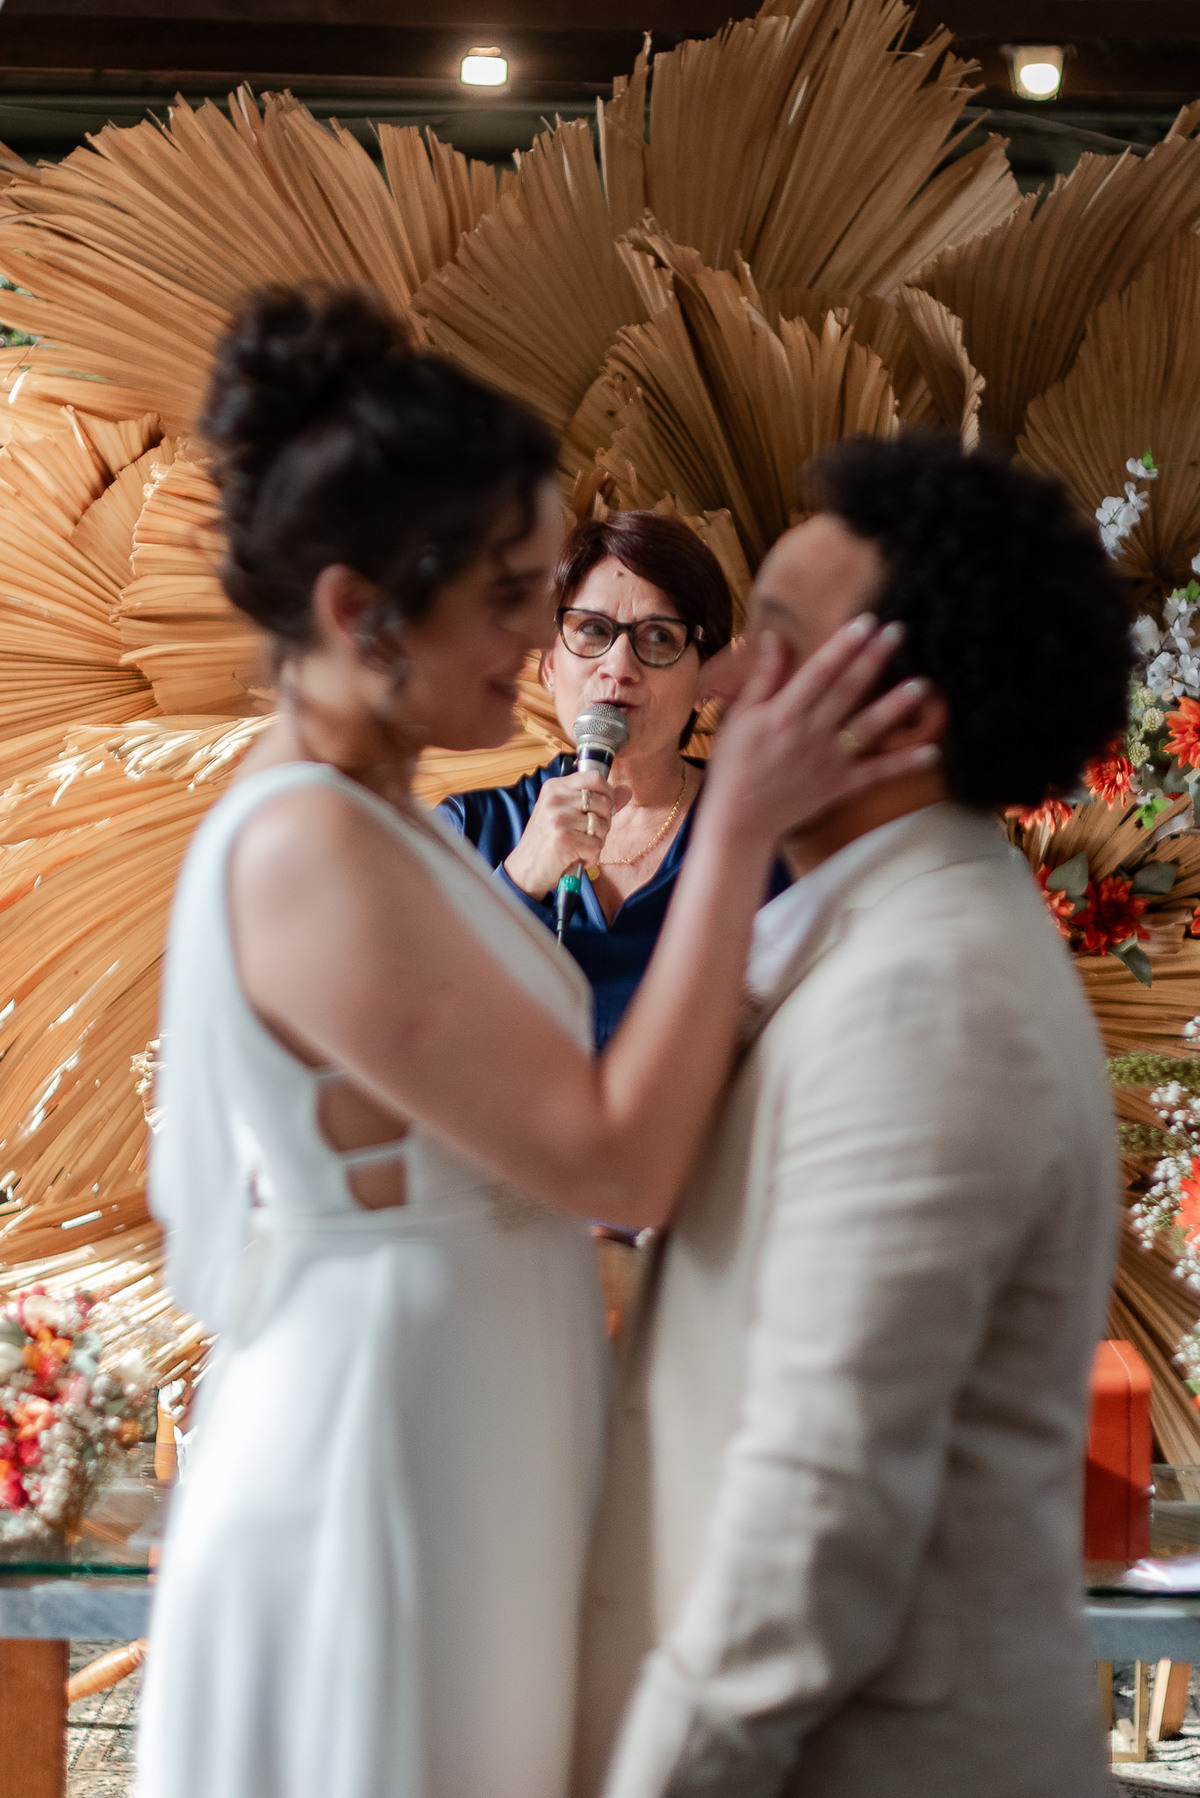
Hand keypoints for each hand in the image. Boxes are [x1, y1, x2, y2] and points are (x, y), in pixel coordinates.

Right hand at [503, 770, 628, 899]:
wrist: (525, 870)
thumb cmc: (547, 842)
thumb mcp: (567, 814)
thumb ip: (597, 801)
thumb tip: (627, 791)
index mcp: (555, 787)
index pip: (595, 778)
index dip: (607, 794)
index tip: (601, 809)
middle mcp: (555, 799)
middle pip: (604, 802)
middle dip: (603, 823)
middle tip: (584, 835)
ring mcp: (559, 818)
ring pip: (602, 826)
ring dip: (596, 842)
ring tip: (578, 847)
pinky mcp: (564, 839)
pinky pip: (596, 846)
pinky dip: (591, 857)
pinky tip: (576, 858)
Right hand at [702, 617, 937, 849]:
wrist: (740, 818)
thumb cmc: (735, 764)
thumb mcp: (740, 717)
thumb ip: (763, 678)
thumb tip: (774, 637)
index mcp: (783, 714)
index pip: (818, 672)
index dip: (842, 646)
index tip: (864, 622)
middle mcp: (809, 734)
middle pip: (847, 691)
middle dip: (873, 660)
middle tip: (898, 632)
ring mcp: (828, 761)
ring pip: (867, 728)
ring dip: (895, 707)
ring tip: (921, 685)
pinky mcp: (840, 785)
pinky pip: (877, 773)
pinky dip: (904, 764)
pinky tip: (932, 751)